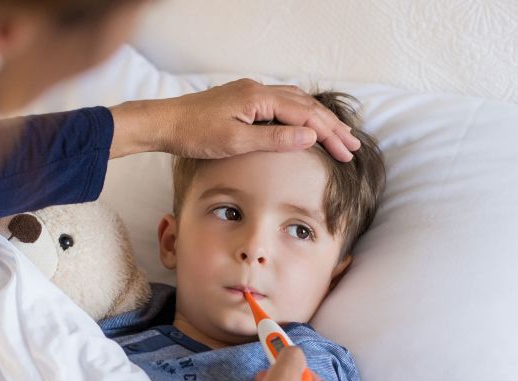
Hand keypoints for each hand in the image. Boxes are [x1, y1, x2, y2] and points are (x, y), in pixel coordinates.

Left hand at [109, 79, 360, 161]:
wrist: (164, 123)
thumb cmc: (195, 135)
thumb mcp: (236, 142)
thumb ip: (275, 139)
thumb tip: (310, 136)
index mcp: (259, 98)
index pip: (306, 115)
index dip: (329, 134)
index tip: (346, 152)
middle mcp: (258, 90)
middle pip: (306, 105)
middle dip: (331, 126)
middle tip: (352, 146)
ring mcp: (250, 93)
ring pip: (295, 102)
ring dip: (317, 119)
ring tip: (337, 135)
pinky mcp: (243, 99)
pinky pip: (281, 103)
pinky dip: (299, 113)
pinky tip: (304, 123)